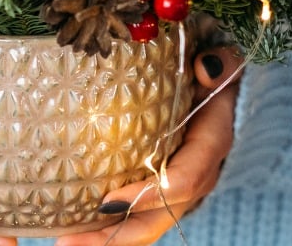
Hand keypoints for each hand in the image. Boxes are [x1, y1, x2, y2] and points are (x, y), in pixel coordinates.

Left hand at [54, 46, 242, 245]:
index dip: (147, 195)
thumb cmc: (216, 76)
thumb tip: (208, 67)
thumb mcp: (224, 64)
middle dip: (117, 235)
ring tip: (65, 239)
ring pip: (146, 223)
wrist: (227, 93)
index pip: (181, 181)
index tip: (107, 202)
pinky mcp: (162, 187)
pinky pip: (138, 212)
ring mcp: (179, 187)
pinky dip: (110, 223)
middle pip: (158, 218)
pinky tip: (73, 225)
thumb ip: (221, 65)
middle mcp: (195, 176)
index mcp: (210, 147)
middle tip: (69, 240)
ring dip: (107, 236)